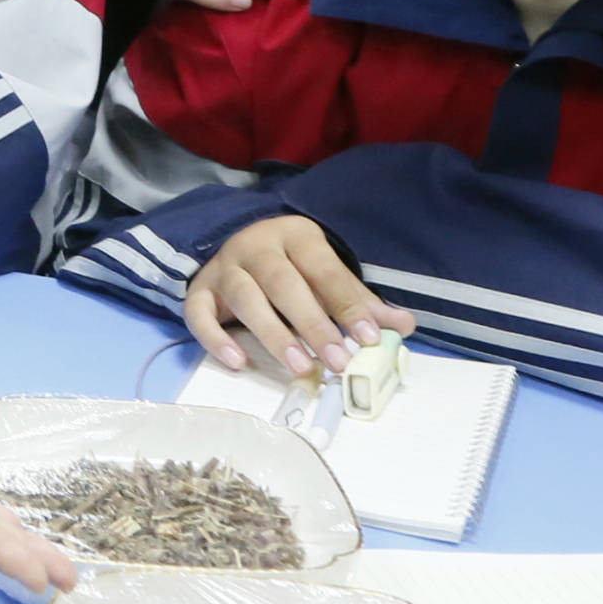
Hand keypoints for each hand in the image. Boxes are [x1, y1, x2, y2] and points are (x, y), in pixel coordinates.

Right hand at [185, 214, 415, 377]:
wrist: (245, 245)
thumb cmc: (295, 268)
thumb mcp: (328, 275)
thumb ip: (360, 302)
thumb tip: (403, 326)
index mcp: (295, 236)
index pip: (323, 269)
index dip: (347, 304)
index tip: (368, 338)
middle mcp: (256, 246)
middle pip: (282, 282)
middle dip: (312, 323)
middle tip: (336, 361)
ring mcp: (224, 267)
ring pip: (245, 297)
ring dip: (273, 334)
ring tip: (300, 367)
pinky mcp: (201, 290)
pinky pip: (199, 312)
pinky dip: (215, 338)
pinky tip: (238, 362)